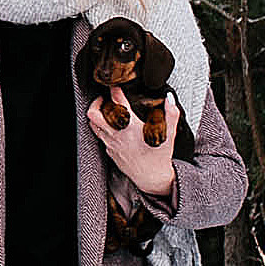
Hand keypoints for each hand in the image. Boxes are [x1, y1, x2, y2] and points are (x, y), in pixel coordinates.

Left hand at [87, 91, 178, 205]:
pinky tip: (113, 127)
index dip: (115, 91)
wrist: (152, 178)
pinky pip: (100, 137)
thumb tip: (170, 98)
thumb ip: (170, 114)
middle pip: (94, 115)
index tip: (116, 87)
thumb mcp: (169, 134)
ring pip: (94, 126)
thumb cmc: (160, 156)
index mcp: (131, 128)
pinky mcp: (110, 151)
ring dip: (98, 115)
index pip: (117, 103)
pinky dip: (103, 128)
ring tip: (106, 111)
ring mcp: (111, 144)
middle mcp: (117, 135)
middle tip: (104, 99)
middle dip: (96, 103)